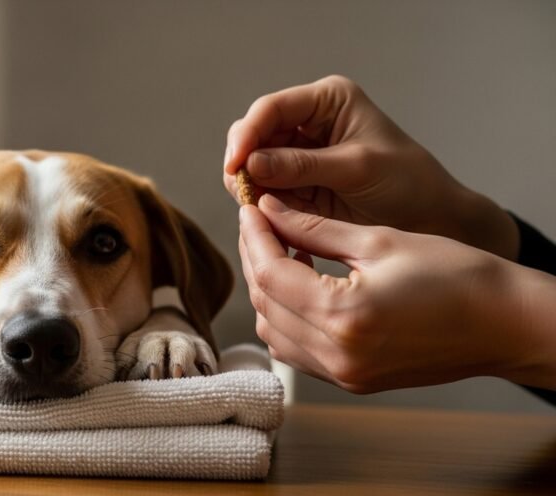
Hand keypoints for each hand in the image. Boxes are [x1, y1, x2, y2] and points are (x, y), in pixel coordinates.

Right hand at [223, 75, 517, 259]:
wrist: (433, 220)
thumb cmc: (408, 183)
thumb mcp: (357, 169)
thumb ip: (302, 165)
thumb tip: (249, 165)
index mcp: (326, 102)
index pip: (271, 109)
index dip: (246, 135)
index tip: (236, 165)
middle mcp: (307, 123)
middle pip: (253, 135)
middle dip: (243, 162)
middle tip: (244, 193)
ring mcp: (298, 156)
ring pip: (252, 166)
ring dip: (248, 187)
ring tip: (256, 210)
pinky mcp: (296, 186)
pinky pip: (263, 192)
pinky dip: (258, 206)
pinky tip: (264, 219)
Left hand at [239, 194, 555, 392]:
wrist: (504, 323)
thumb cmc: (458, 276)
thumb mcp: (381, 240)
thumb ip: (314, 229)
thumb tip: (268, 211)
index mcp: (343, 316)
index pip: (270, 274)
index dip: (254, 237)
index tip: (250, 208)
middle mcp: (337, 355)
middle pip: (265, 303)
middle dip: (255, 260)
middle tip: (260, 224)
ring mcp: (343, 375)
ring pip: (273, 331)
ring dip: (267, 291)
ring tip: (282, 251)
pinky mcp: (352, 382)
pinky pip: (296, 351)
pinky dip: (286, 319)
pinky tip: (301, 286)